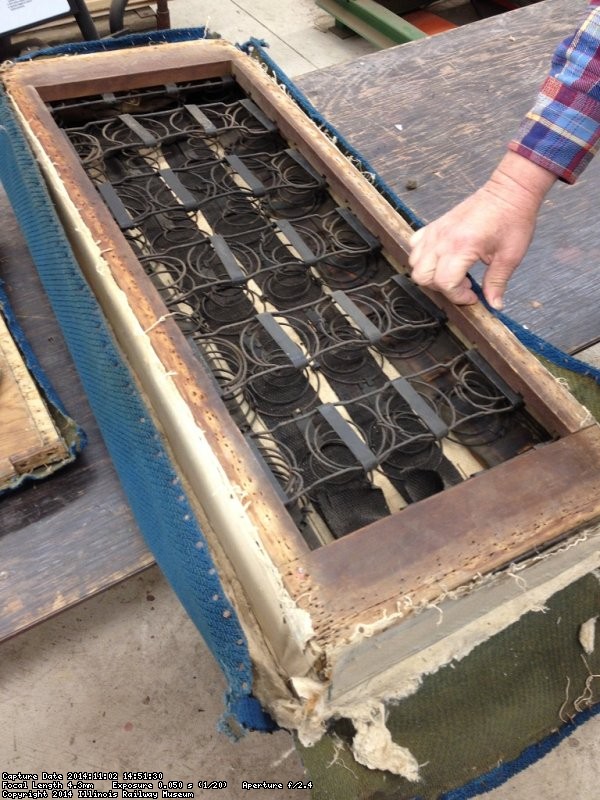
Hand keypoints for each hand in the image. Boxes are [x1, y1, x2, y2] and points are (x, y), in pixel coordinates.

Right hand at [408, 152, 556, 309]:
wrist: (509, 191)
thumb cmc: (512, 219)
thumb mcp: (510, 256)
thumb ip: (497, 282)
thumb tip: (494, 304)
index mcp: (462, 247)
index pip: (445, 283)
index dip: (458, 297)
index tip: (473, 296)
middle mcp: (443, 239)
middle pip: (423, 276)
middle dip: (441, 288)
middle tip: (462, 286)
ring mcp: (436, 231)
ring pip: (415, 263)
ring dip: (430, 274)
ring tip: (453, 273)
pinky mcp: (435, 226)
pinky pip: (415, 246)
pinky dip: (422, 257)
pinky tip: (441, 259)